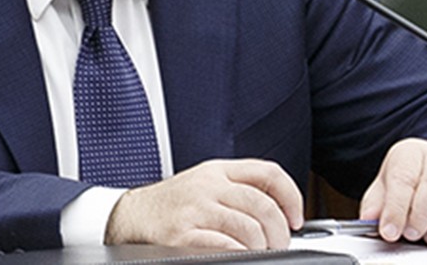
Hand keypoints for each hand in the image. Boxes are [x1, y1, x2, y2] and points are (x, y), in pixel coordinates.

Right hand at [105, 159, 303, 249]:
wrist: (130, 216)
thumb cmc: (171, 205)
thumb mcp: (203, 183)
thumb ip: (236, 189)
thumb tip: (279, 211)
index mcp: (217, 170)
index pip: (268, 172)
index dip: (291, 196)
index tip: (296, 217)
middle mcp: (208, 185)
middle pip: (263, 205)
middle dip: (279, 232)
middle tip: (278, 244)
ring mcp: (195, 210)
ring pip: (249, 229)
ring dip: (262, 248)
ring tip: (258, 253)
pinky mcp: (182, 236)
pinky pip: (226, 247)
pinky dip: (239, 254)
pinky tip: (237, 256)